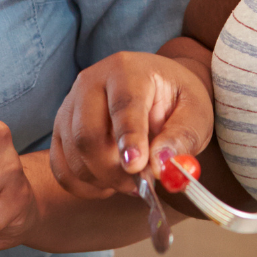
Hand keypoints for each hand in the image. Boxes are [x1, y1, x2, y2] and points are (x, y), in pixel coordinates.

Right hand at [48, 48, 212, 199]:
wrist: (157, 90)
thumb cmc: (177, 100)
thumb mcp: (195, 113)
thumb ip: (182, 137)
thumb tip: (160, 164)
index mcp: (127, 70)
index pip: (123, 106)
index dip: (128, 138)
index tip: (136, 167)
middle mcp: (90, 82)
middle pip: (88, 135)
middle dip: (114, 170)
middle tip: (141, 186)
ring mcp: (70, 105)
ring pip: (73, 154)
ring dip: (102, 180)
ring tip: (131, 182)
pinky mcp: (60, 129)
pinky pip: (61, 166)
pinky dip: (83, 185)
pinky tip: (108, 184)